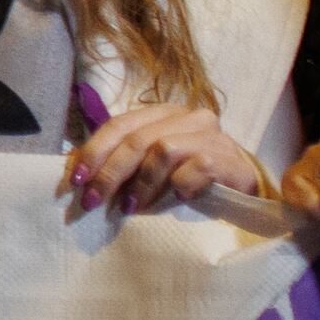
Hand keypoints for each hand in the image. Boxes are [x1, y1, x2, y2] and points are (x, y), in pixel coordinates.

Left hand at [66, 101, 265, 216]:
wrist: (243, 186)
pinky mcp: (229, 157)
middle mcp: (188, 117)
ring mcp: (211, 135)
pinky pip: (195, 168)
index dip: (94, 151)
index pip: (119, 124)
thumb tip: (78, 173)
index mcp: (163, 113)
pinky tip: (179, 199)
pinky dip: (181, 185)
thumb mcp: (153, 163)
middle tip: (93, 201)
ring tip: (132, 207)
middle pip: (137, 140)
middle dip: (109, 173)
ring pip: (162, 150)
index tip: (76, 179)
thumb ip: (124, 159)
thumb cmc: (191, 174)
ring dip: (142, 183)